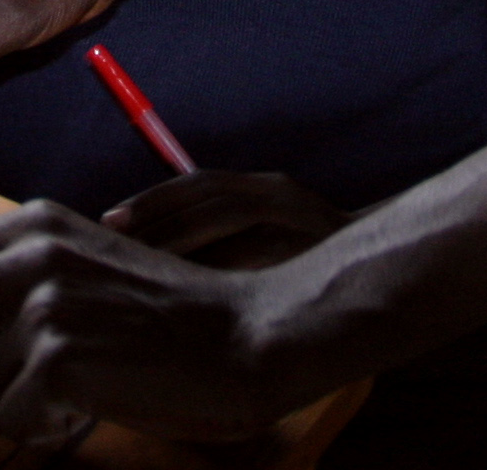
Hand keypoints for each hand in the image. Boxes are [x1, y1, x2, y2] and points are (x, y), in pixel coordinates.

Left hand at [0, 203, 314, 445]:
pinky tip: (88, 408)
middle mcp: (32, 254)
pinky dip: (43, 424)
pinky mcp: (56, 356)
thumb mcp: (93, 266)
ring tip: (82, 391)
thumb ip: (29, 277)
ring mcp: (42, 304)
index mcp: (39, 224)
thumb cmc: (174, 314)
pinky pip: (13, 414)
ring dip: (18, 399)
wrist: (245, 335)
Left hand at [100, 170, 352, 269]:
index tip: (111, 219)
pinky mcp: (313, 263)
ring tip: (144, 272)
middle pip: (214, 200)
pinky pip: (258, 268)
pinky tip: (189, 304)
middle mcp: (283, 199)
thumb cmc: (302, 259)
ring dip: (186, 248)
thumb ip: (218, 232)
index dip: (155, 199)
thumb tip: (139, 246)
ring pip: (233, 227)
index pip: (202, 183)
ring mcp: (301, 230)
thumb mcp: (264, 232)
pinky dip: (221, 281)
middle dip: (161, 220)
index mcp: (266, 188)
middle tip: (114, 245)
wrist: (375, 272)